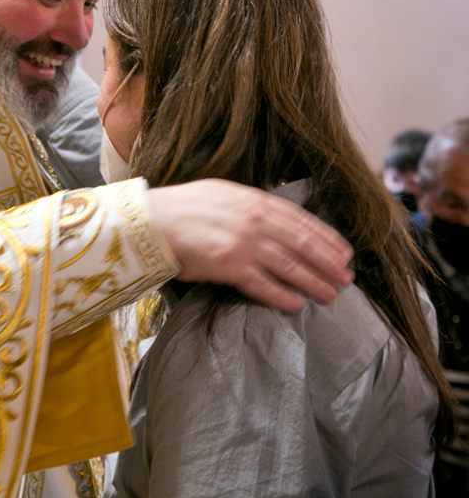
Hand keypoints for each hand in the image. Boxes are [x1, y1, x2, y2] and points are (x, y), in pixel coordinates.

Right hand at [148, 179, 352, 312]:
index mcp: (255, 200)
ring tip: (331, 294)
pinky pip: (263, 285)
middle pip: (303, 244)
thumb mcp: (223, 193)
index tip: (344, 252)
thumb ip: (251, 205)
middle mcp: (255, 220)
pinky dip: (283, 296)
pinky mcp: (229, 265)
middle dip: (329, 263)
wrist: (152, 220)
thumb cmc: (183, 207)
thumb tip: (274, 217)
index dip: (327, 238)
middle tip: (346, 278)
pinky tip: (297, 304)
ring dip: (314, 282)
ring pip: (290, 265)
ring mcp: (244, 243)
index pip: (302, 220)